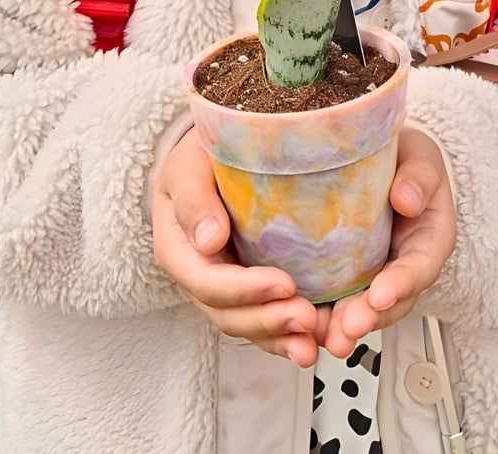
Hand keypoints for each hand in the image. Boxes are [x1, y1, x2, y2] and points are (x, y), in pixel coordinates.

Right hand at [152, 129, 323, 364]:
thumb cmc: (199, 157)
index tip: (284, 283)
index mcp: (179, 251)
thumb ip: (194, 199)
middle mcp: (200, 278)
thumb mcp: (188, 166)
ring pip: (249, 326)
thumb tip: (208, 239)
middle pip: (229, 315)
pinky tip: (317, 340)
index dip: (244, 290)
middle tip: (307, 317)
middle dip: (268, 321)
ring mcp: (226, 290)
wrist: (214, 157)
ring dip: (282, 338)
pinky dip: (290, 336)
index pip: (207, 282)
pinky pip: (268, 322)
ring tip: (315, 339)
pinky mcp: (252, 291)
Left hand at [321, 129, 455, 358]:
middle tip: (345, 330)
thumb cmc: (407, 159)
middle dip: (366, 319)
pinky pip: (333, 299)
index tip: (380, 295)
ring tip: (319, 336)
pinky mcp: (343, 275)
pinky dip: (318, 314)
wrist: (385, 158)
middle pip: (388, 303)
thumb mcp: (421, 159)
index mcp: (428, 241)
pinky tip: (295, 320)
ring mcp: (373, 275)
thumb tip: (406, 198)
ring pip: (360, 310)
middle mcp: (402, 267)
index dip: (400, 284)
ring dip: (339, 327)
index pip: (419, 268)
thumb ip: (419, 177)